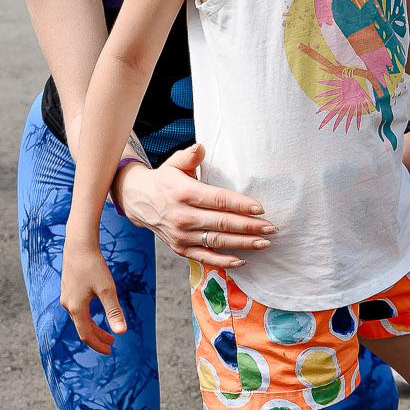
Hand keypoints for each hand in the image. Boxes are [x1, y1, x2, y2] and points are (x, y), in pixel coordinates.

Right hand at [60, 231, 126, 355]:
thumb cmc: (94, 265)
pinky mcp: (68, 289)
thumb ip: (114, 312)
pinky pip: (77, 309)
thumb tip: (122, 332)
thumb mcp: (107, 290)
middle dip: (97, 337)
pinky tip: (96, 314)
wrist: (79, 244)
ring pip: (80, 319)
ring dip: (93, 327)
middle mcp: (68, 304)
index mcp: (76, 308)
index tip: (110, 351)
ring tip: (107, 332)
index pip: (86, 334)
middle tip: (112, 343)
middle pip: (83, 328)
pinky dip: (88, 317)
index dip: (98, 344)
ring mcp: (66, 296)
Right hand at [116, 143, 276, 268]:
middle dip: (249, 227)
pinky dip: (224, 261)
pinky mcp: (180, 248)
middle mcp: (183, 216)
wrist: (138, 200)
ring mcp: (181, 235)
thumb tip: (201, 147)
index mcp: (184, 193)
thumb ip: (190, 156)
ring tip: (264, 243)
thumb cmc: (164, 180)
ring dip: (243, 244)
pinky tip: (243, 260)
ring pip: (217, 241)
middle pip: (222, 223)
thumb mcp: (174, 164)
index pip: (218, 200)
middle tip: (271, 228)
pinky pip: (205, 257)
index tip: (260, 209)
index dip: (240, 205)